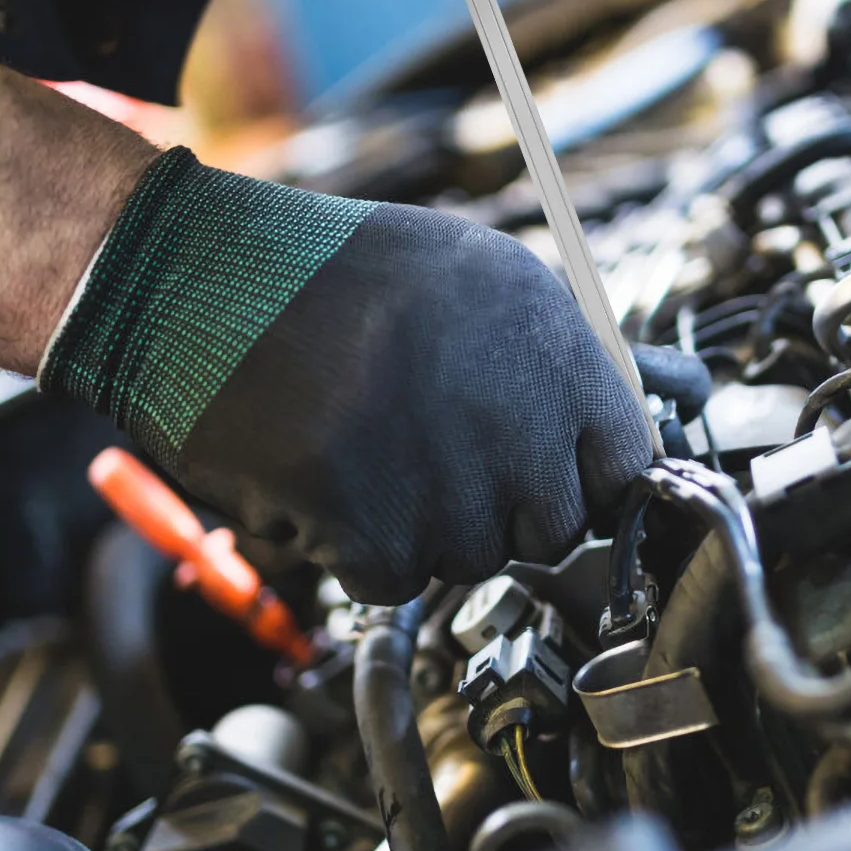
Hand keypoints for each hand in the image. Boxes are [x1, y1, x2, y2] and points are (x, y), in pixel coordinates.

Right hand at [41, 150, 649, 602]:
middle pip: (554, 527)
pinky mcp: (376, 532)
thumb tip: (654, 404)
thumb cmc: (336, 272)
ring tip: (371, 444)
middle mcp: (517, 419)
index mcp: (555, 348)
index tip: (560, 479)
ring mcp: (449, 482)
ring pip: (471, 556)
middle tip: (441, 454)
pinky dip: (362, 546)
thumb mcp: (481, 276)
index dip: (589, 479)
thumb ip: (564, 353)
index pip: (629, 464)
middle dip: (505, 506)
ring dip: (425, 523)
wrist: (197, 283)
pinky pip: (397, 578)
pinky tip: (331, 477)